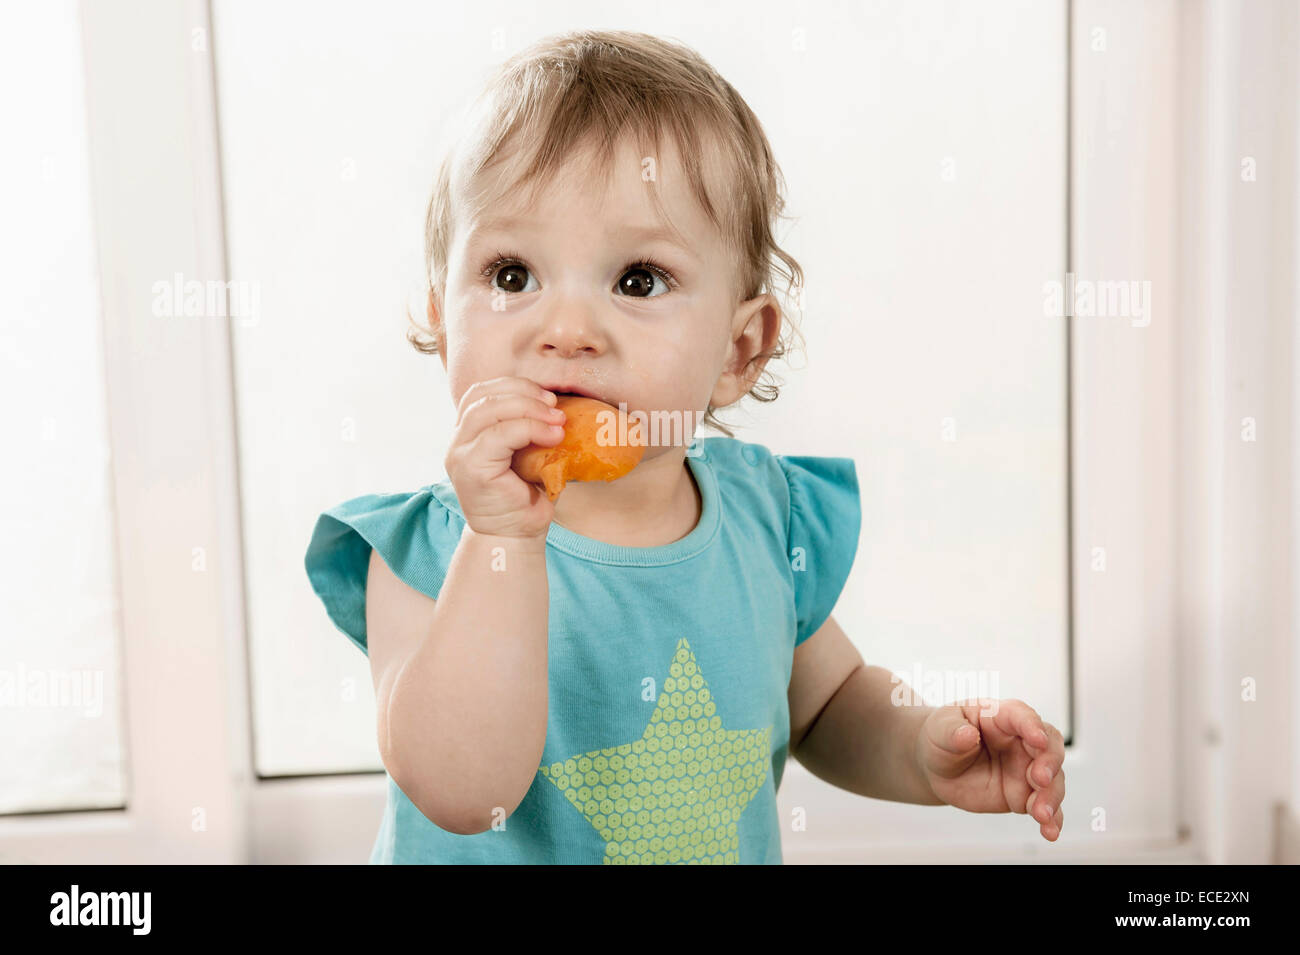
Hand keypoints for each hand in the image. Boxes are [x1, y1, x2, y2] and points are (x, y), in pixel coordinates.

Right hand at [444, 376, 565, 540]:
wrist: (515, 537)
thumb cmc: (524, 499)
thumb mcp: (527, 456)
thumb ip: (528, 429)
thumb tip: (558, 404)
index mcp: (468, 434)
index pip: (482, 392)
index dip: (515, 386)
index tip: (548, 397)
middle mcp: (458, 441)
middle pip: (484, 396)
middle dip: (525, 394)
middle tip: (556, 407)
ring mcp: (460, 454)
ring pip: (489, 410)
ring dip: (529, 409)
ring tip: (557, 420)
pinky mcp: (471, 468)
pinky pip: (498, 435)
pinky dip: (529, 429)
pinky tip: (552, 437)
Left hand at [915, 698, 1064, 841]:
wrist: (938, 767)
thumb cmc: (942, 737)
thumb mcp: (940, 729)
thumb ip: (952, 731)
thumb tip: (967, 735)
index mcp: (1001, 716)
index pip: (1022, 716)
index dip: (1032, 726)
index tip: (1038, 740)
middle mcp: (1021, 741)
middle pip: (1049, 747)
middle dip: (1049, 763)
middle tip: (1040, 780)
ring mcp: (1026, 768)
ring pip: (1052, 780)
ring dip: (1051, 797)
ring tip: (1041, 814)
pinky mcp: (1025, 794)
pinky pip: (1044, 807)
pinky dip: (1052, 820)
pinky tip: (1050, 831)